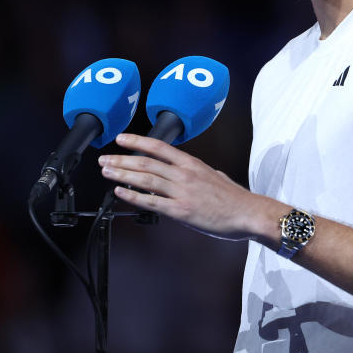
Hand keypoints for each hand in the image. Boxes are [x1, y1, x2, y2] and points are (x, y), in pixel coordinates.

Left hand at [99, 133, 258, 240]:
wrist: (247, 213)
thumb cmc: (234, 198)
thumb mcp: (216, 176)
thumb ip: (199, 173)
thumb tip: (192, 172)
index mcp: (192, 163)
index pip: (159, 147)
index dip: (137, 141)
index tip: (121, 139)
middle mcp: (184, 174)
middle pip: (146, 163)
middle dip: (121, 160)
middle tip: (104, 159)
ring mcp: (182, 191)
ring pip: (145, 179)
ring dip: (122, 175)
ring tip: (107, 172)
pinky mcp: (181, 210)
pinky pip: (151, 202)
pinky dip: (133, 197)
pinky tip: (120, 193)